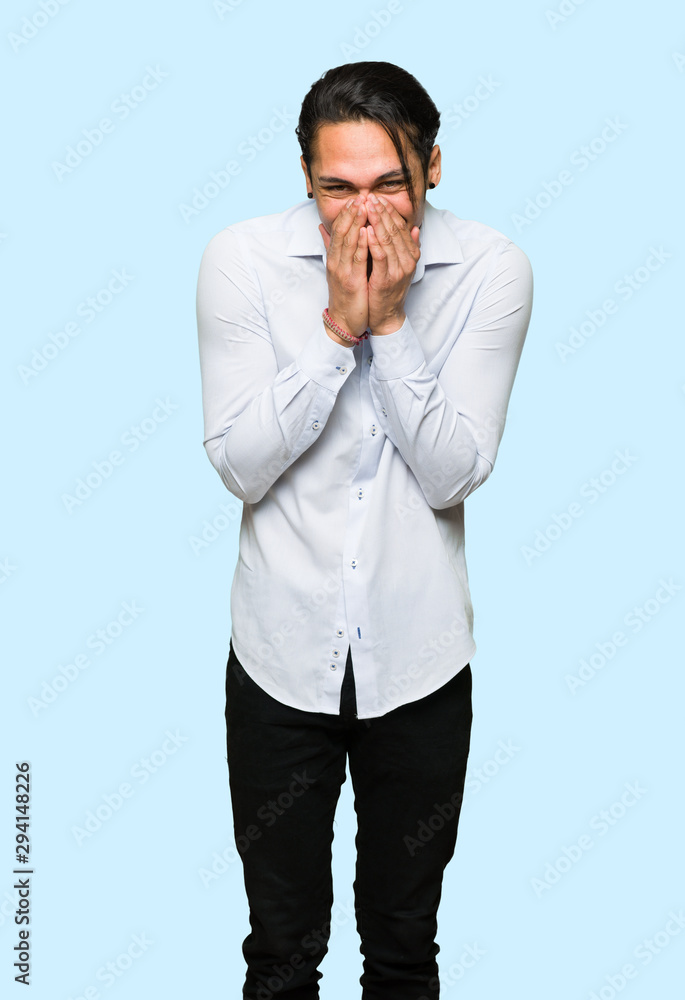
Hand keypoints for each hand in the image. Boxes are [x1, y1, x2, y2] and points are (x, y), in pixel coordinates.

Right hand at [319, 197, 369, 338]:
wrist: (344, 321)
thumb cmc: (345, 295)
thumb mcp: (337, 268)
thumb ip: (332, 248)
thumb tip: (323, 228)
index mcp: (333, 258)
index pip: (337, 230)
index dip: (346, 213)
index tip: (355, 198)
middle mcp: (335, 262)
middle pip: (341, 231)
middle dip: (351, 212)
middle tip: (361, 196)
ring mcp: (342, 271)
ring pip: (348, 242)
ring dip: (356, 222)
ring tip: (364, 206)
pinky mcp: (352, 281)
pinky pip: (358, 259)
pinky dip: (362, 244)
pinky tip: (367, 231)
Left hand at [365, 194, 420, 334]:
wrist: (386, 315)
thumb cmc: (387, 288)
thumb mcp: (398, 264)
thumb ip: (406, 246)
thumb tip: (415, 228)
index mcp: (410, 254)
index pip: (400, 226)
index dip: (389, 210)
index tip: (377, 197)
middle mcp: (408, 260)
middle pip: (395, 229)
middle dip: (382, 211)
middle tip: (370, 196)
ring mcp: (399, 269)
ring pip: (389, 239)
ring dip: (377, 221)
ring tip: (367, 207)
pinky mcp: (388, 279)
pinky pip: (381, 256)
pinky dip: (374, 242)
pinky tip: (367, 230)